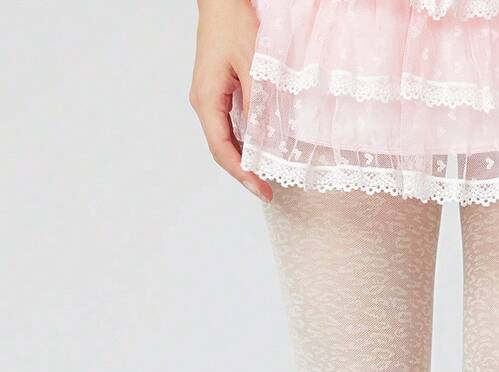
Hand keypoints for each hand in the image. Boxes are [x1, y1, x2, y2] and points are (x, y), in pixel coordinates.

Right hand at [189, 0, 272, 201]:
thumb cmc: (233, 22)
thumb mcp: (253, 64)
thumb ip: (258, 104)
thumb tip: (264, 141)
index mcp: (207, 98)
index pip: (222, 148)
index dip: (241, 174)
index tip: (261, 190)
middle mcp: (203, 102)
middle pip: (221, 149)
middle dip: (243, 173)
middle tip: (266, 192)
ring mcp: (208, 98)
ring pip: (224, 139)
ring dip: (243, 160)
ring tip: (263, 178)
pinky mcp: (217, 92)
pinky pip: (228, 126)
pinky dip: (243, 143)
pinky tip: (258, 152)